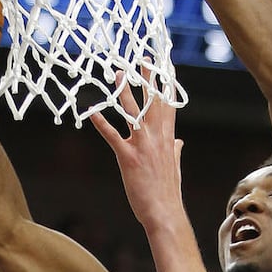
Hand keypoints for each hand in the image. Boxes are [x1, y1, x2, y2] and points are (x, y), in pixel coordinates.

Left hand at [90, 67, 184, 230]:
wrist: (165, 213)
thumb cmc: (168, 193)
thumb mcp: (174, 167)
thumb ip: (175, 151)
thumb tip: (179, 142)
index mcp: (168, 139)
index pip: (169, 106)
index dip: (167, 85)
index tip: (166, 68)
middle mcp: (157, 138)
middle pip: (153, 102)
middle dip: (149, 79)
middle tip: (145, 58)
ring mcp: (143, 147)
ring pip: (133, 113)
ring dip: (125, 93)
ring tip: (118, 75)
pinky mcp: (128, 158)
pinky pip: (113, 137)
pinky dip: (102, 124)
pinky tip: (92, 112)